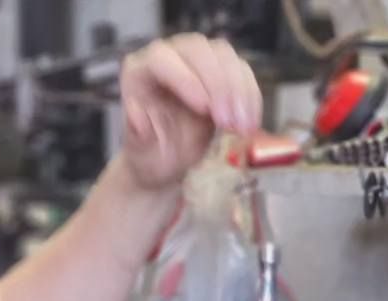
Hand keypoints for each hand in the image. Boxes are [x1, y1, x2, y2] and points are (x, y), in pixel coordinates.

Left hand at [119, 35, 263, 191]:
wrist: (166, 162)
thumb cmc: (150, 156)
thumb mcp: (141, 154)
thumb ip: (138, 136)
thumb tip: (136, 116)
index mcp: (140, 71)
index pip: (162, 60)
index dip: (185, 79)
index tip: (204, 109)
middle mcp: (169, 56)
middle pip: (198, 51)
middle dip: (218, 85)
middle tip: (228, 123)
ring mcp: (197, 60)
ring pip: (224, 57)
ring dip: (239, 91)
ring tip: (242, 128)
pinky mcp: (221, 71)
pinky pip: (241, 72)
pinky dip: (250, 97)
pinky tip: (250, 124)